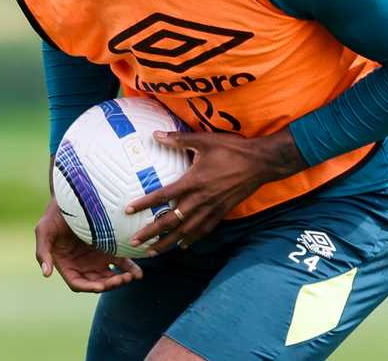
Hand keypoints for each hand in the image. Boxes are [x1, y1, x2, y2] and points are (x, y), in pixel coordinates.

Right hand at [35, 198, 142, 292]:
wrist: (71, 196)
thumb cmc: (54, 213)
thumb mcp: (43, 230)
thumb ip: (42, 252)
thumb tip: (46, 274)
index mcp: (67, 265)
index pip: (78, 283)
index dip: (90, 287)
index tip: (101, 286)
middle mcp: (83, 265)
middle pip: (98, 282)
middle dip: (110, 284)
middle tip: (122, 280)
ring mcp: (97, 258)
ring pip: (111, 276)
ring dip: (121, 279)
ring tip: (132, 276)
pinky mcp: (110, 249)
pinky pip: (122, 263)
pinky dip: (130, 269)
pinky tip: (139, 273)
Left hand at [125, 128, 306, 255]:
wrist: (260, 163)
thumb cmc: (231, 149)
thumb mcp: (204, 140)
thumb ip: (178, 140)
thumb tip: (155, 134)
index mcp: (193, 181)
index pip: (163, 195)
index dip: (145, 204)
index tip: (128, 210)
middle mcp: (200, 199)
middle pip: (171, 221)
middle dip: (151, 233)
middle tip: (134, 243)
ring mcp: (212, 209)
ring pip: (186, 232)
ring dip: (168, 243)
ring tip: (153, 252)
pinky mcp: (222, 213)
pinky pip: (203, 230)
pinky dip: (191, 240)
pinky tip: (182, 246)